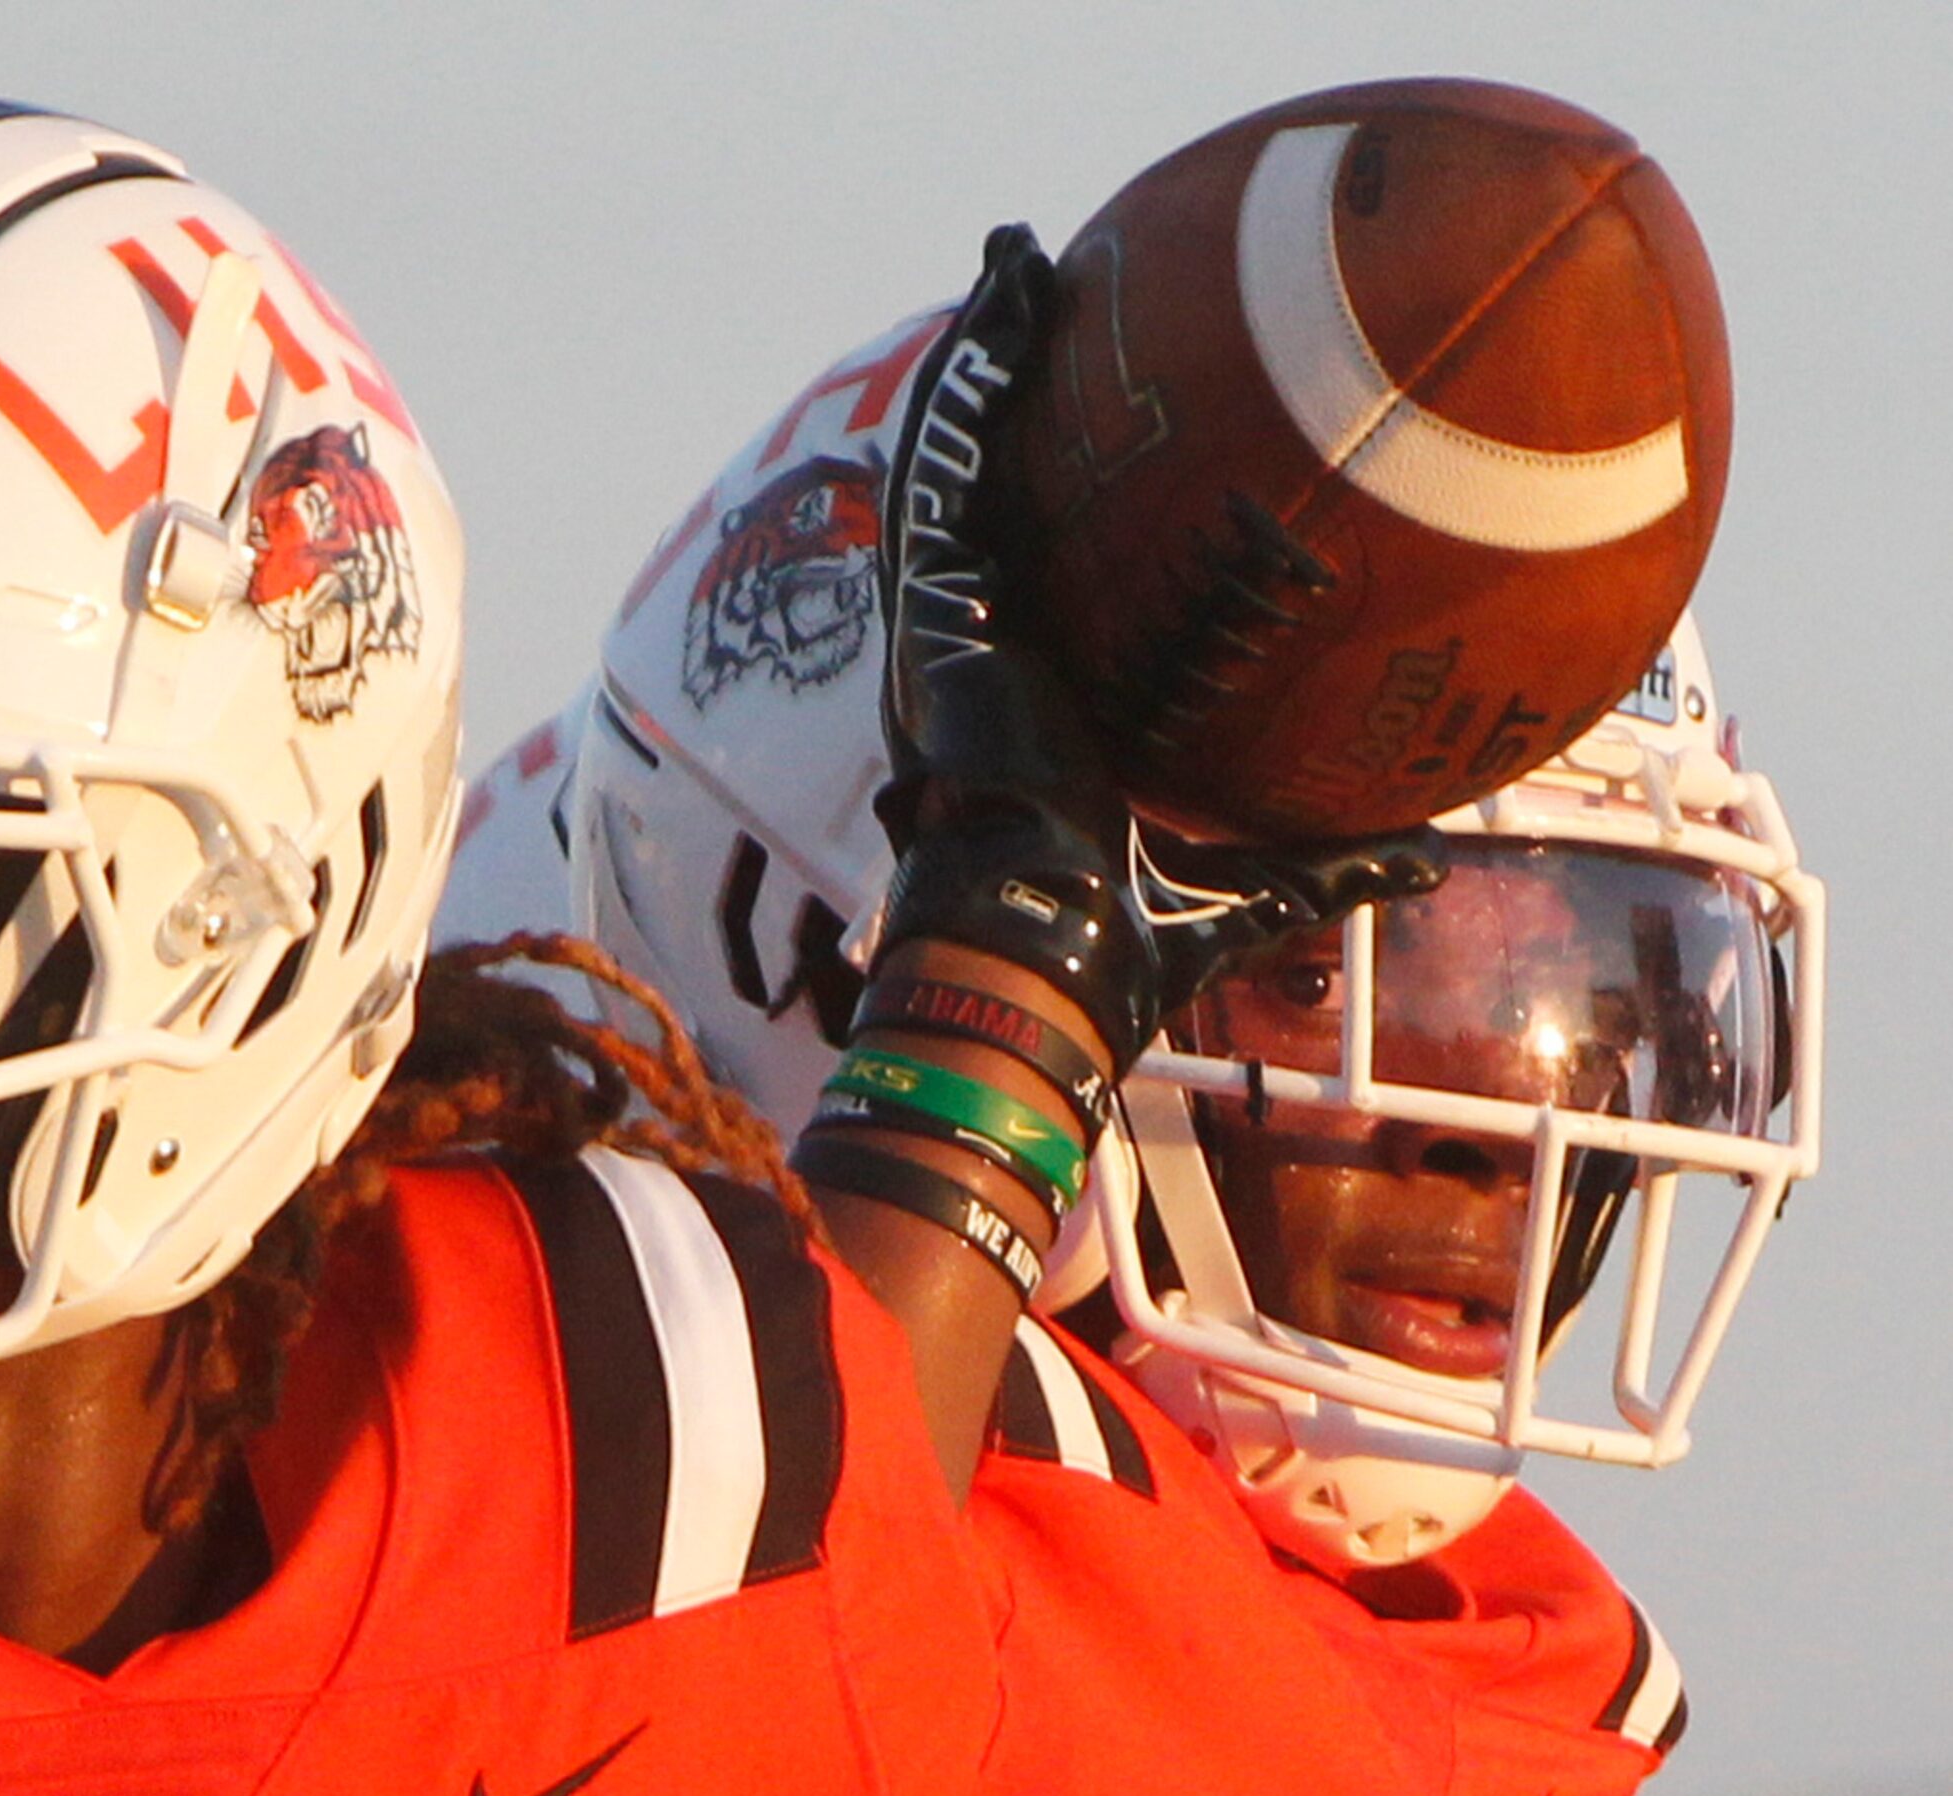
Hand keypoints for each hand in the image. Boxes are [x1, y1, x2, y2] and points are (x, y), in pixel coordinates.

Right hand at [871, 226, 1445, 1076]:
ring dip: (983, 364)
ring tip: (1019, 268)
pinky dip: (962, 394)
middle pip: (999, 494)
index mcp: (1047, 702)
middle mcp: (990, 649)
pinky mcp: (935, 616)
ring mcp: (952, 627)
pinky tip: (995, 309)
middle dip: (1014, 400)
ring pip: (956, 466)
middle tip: (1054, 306)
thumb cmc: (1126, 941)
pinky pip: (941, 478)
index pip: (1055, 577)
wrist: (1048, 958)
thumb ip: (1329, 864)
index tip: (1123, 438)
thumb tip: (1430, 867)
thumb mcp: (1251, 887)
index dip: (1073, 503)